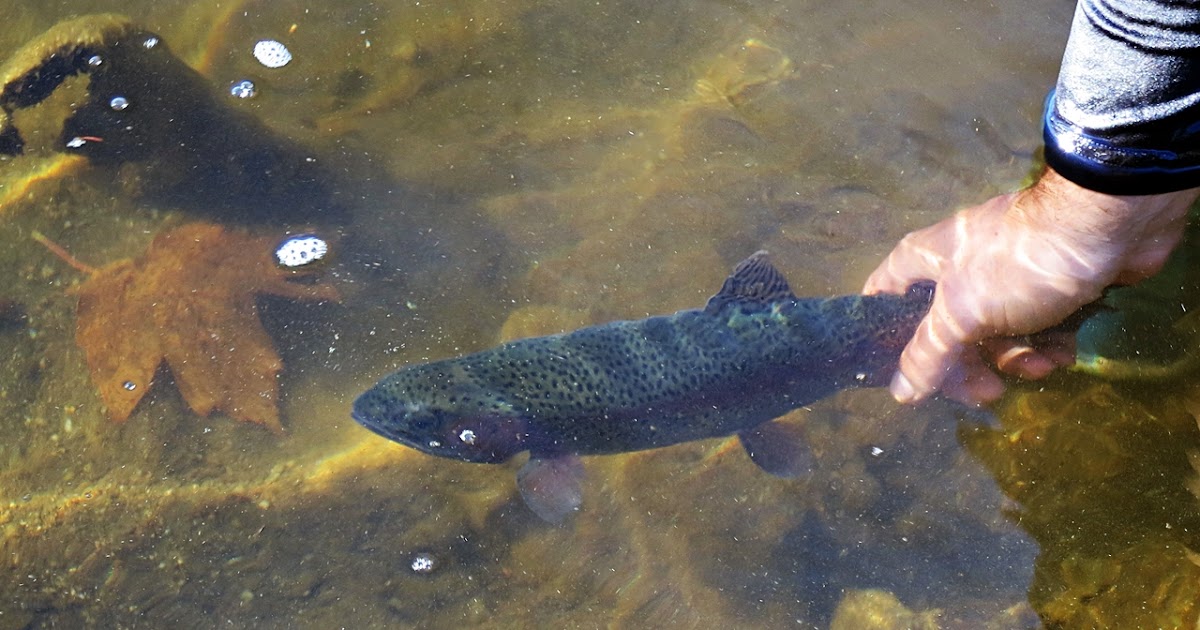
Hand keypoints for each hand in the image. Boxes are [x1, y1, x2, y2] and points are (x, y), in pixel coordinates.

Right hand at [865, 167, 1197, 404]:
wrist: (1104, 227)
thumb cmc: (1016, 265)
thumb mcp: (962, 313)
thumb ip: (928, 354)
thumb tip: (899, 392)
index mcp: (924, 262)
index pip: (883, 297)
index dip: (886, 335)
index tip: (901, 373)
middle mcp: (957, 268)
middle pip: (944, 329)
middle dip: (969, 365)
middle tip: (988, 392)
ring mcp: (1003, 276)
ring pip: (993, 333)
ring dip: (1017, 358)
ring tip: (1042, 365)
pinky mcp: (1045, 284)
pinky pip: (1033, 326)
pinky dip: (1046, 344)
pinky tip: (1064, 352)